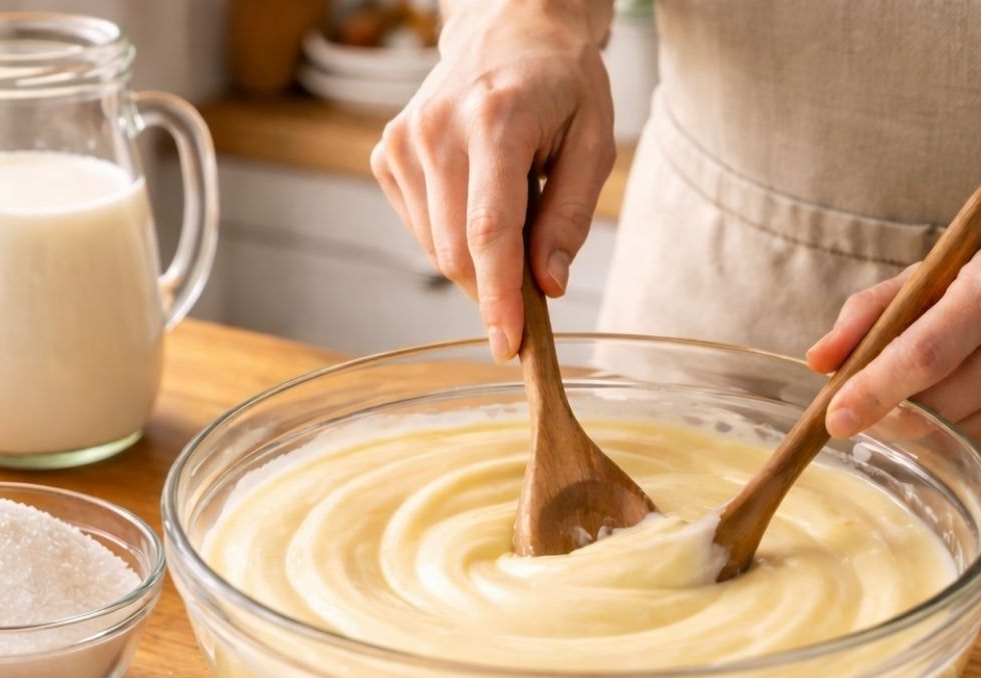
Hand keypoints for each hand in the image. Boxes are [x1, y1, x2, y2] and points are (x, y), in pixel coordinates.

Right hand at [371, 0, 614, 360]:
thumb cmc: (560, 84)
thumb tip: (547, 286)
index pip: (488, 231)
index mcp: (495, 120)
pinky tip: (475, 196)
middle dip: (494, 287)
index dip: (499, 297)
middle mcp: (437, 129)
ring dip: (475, 259)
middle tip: (532, 288)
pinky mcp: (387, 153)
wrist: (508, 28)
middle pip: (456, 251)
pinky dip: (451, 235)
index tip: (509, 344)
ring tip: (509, 208)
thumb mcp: (593, 142)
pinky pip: (419, 227)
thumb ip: (570, 217)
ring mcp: (404, 141)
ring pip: (434, 247)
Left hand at [807, 215, 980, 455]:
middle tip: (864, 402)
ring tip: (934, 384)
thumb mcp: (942, 268)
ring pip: (958, 437)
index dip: (873, 391)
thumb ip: (873, 311)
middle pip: (937, 406)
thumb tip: (819, 362)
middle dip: (888, 412)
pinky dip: (963, 431)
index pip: (925, 355)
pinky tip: (978, 393)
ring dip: (925, 423)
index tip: (834, 418)